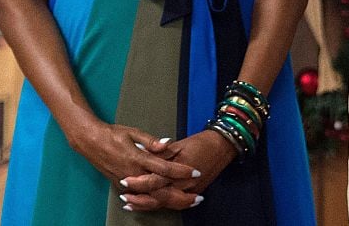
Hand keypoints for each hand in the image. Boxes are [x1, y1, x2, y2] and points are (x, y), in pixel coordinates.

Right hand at [68, 121, 198, 193]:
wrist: (91, 142)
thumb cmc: (113, 134)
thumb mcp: (133, 132)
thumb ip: (152, 141)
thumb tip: (168, 144)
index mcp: (138, 158)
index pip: (165, 168)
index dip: (182, 170)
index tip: (195, 172)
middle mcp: (133, 173)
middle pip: (160, 188)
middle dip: (180, 193)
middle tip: (197, 196)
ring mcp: (126, 182)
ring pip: (151, 196)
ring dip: (169, 199)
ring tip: (185, 201)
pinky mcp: (121, 185)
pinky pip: (140, 196)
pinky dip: (153, 200)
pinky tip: (163, 202)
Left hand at [115, 130, 235, 211]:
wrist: (223, 146)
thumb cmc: (203, 142)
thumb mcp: (181, 144)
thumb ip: (163, 152)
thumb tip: (146, 155)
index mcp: (178, 169)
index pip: (154, 180)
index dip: (138, 182)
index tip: (126, 180)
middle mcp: (183, 183)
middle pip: (157, 196)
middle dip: (139, 198)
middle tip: (125, 197)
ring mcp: (188, 190)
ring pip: (164, 203)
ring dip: (147, 205)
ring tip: (132, 205)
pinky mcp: (192, 193)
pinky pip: (173, 203)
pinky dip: (160, 205)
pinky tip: (149, 204)